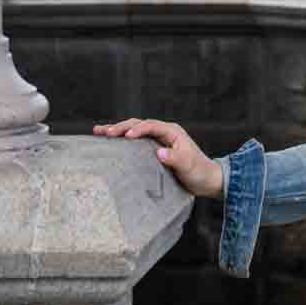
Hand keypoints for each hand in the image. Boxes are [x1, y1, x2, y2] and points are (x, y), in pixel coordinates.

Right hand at [93, 117, 223, 199]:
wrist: (206, 180)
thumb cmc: (199, 172)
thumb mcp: (189, 166)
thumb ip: (176, 158)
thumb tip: (160, 152)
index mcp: (172, 132)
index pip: (150, 126)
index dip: (137, 129)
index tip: (125, 136)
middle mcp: (164, 132)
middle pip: (139, 125)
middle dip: (121, 127)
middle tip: (104, 132)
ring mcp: (158, 140)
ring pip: (135, 131)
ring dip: (118, 131)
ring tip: (98, 132)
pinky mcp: (154, 149)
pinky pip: (135, 141)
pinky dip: (122, 140)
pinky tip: (109, 142)